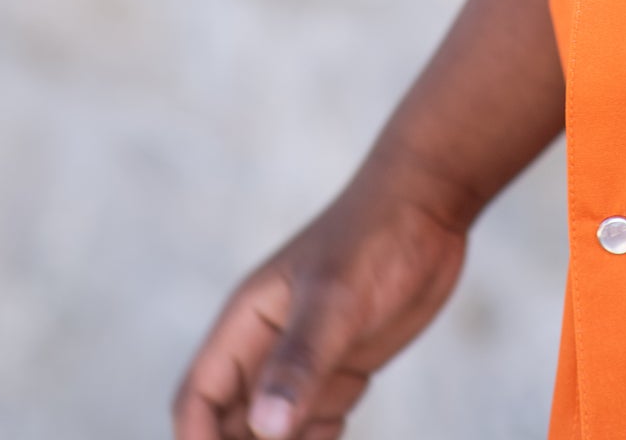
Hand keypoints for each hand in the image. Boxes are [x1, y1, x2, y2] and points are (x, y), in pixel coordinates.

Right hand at [173, 161, 468, 439]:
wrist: (427, 207)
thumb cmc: (373, 237)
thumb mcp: (335, 298)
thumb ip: (299, 360)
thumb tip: (266, 428)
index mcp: (246, 324)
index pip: (198, 398)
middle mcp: (267, 347)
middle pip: (230, 424)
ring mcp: (305, 359)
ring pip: (272, 429)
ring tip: (320, 438)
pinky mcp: (342, 366)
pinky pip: (314, 423)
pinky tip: (333, 438)